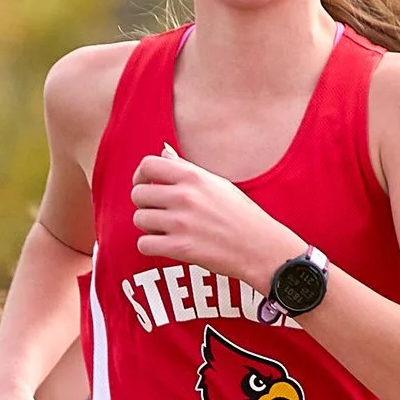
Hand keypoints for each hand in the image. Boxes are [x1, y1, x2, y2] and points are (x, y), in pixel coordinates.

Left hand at [131, 146, 298, 286]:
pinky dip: (150, 246)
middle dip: (144, 204)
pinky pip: (144, 244)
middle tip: (159, 213)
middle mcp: (185, 196)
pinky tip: (165, 245)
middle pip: (138, 194)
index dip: (140, 176)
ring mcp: (182, 223)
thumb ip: (186, 168)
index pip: (148, 165)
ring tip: (166, 230)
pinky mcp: (181, 249)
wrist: (261, 248)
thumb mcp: (216, 184)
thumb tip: (164, 151)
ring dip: (148, 226)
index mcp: (194, 177)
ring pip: (139, 219)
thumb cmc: (241, 215)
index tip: (146, 185)